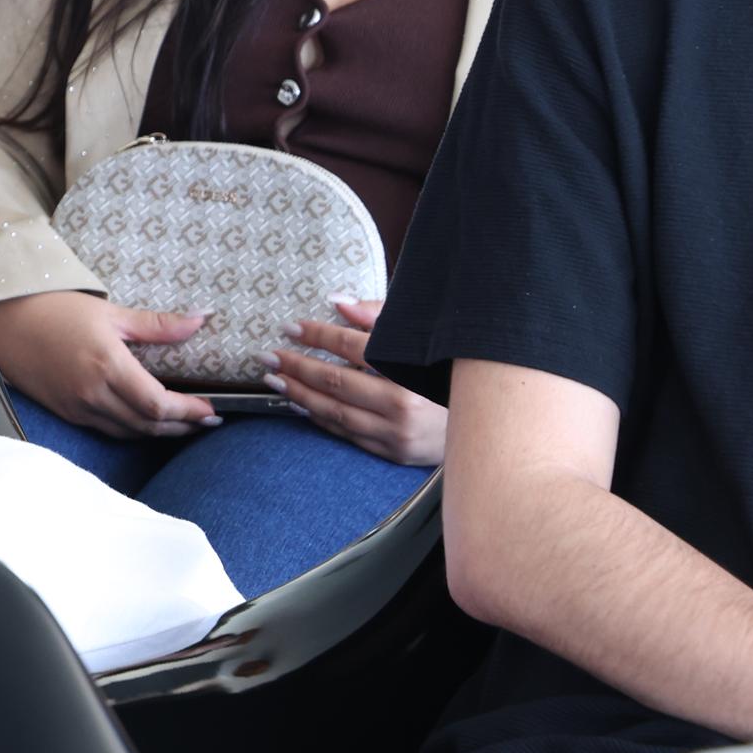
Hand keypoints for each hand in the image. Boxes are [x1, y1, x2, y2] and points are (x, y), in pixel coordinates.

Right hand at [0, 290, 220, 437]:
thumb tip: (201, 318)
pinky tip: (146, 420)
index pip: (158, 404)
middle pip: (149, 425)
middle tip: (207, 420)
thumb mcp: (110, 313)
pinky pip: (109, 430)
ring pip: (130, 432)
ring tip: (185, 424)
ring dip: (161, 432)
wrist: (4, 322)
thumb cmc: (55, 309)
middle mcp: (93, 394)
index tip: (212, 409)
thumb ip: (157, 324)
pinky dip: (134, 430)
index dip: (189, 412)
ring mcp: (78, 407)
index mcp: (107, 366)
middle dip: (183, 426)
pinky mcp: (67, 413)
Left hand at [262, 298, 445, 465]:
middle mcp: (404, 403)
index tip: (291, 327)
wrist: (485, 420)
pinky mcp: (394, 452)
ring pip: (335, 411)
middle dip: (296, 365)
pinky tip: (299, 404)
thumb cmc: (444, 371)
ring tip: (274, 378)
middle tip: (267, 354)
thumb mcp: (420, 336)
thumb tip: (336, 301)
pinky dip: (319, 418)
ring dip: (298, 394)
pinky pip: (347, 433)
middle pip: (336, 381)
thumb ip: (378, 316)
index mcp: (411, 368)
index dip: (317, 335)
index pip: (352, 347)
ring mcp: (398, 432)